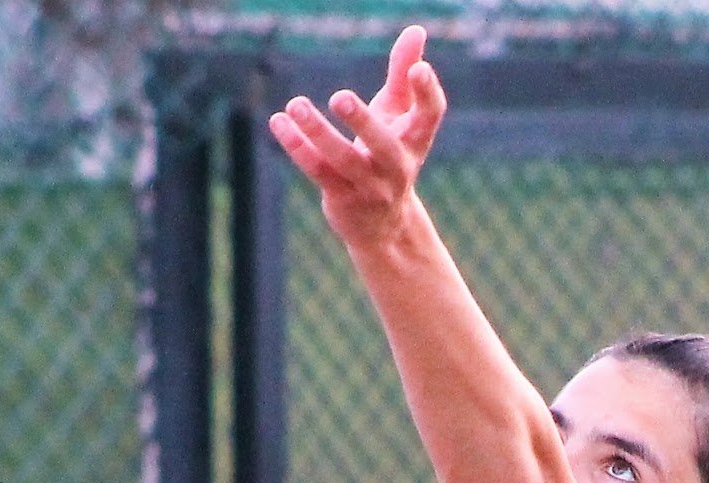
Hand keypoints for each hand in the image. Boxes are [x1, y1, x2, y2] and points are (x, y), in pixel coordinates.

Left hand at [267, 25, 446, 246]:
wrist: (382, 227)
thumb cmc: (389, 156)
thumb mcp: (399, 116)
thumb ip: (402, 74)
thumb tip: (416, 29)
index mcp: (416, 141)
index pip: (430, 115)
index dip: (427, 92)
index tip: (418, 68)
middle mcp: (396, 167)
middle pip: (382, 145)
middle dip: (362, 121)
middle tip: (340, 96)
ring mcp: (368, 186)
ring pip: (341, 159)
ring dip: (317, 132)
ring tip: (295, 103)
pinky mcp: (341, 198)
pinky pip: (317, 170)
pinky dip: (297, 146)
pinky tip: (279, 122)